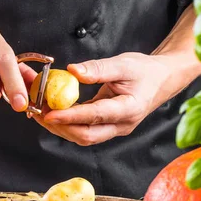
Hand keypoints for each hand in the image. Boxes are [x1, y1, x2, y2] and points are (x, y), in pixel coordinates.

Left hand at [25, 53, 176, 145]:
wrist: (162, 80)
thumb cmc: (145, 71)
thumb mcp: (123, 64)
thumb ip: (98, 69)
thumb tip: (71, 71)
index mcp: (129, 109)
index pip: (95, 116)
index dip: (70, 117)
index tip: (49, 114)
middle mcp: (122, 125)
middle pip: (86, 135)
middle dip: (60, 127)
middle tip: (38, 112)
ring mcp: (115, 129)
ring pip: (83, 136)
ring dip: (61, 127)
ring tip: (40, 111)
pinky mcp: (108, 127)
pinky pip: (85, 130)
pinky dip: (68, 123)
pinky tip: (53, 112)